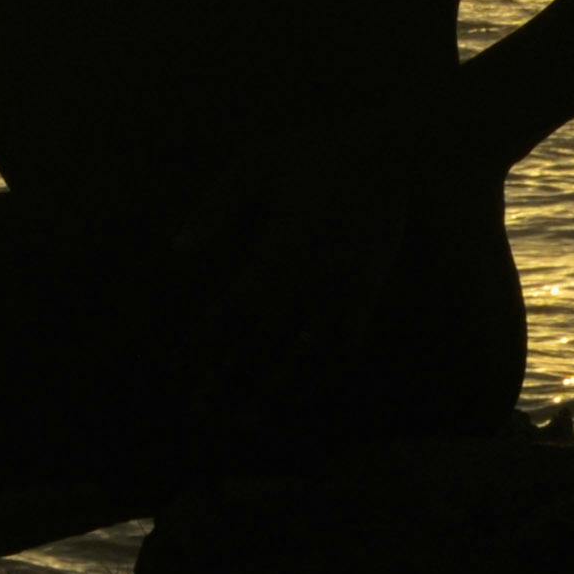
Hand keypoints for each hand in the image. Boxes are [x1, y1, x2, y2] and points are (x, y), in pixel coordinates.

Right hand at [0, 415, 111, 573]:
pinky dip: (25, 526)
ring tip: (88, 507)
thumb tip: (0, 430)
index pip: (22, 510)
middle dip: (71, 515)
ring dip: (52, 523)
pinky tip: (39, 514)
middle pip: (30, 531)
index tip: (97, 487)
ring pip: (17, 539)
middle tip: (113, 501)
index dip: (62, 496)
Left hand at [162, 101, 485, 388]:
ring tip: (246, 421)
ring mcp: (345, 287)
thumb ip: (217, 206)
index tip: (190, 367)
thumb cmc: (316, 152)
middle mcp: (314, 276)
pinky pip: (345, 341)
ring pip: (306, 352)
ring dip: (274, 386)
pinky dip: (321, 367)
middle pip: (268, 340)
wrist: (395, 152)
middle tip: (202, 415)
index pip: (239, 308)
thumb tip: (179, 249)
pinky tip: (301, 389)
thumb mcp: (257, 164)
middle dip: (232, 380)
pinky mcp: (368, 290)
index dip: (213, 341)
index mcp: (282, 246)